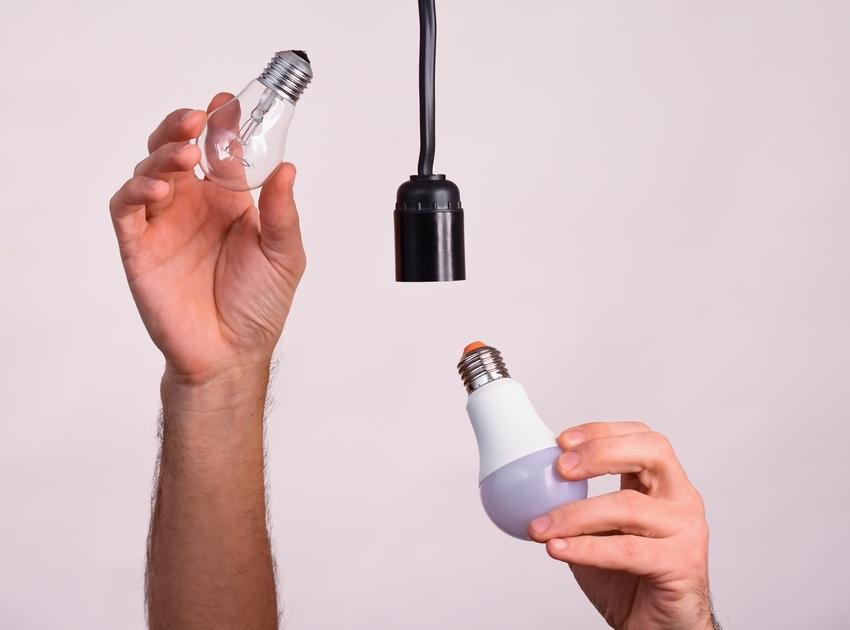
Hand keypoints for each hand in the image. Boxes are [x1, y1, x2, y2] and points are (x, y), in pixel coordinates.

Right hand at [109, 95, 305, 383]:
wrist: (230, 354)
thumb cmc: (259, 306)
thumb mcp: (284, 255)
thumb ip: (281, 213)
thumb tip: (286, 168)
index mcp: (229, 202)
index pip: (219, 152)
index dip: (220, 125)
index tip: (227, 103)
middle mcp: (194, 206)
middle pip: (175, 149)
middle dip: (180, 127)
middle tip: (196, 119)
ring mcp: (164, 224)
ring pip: (149, 170)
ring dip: (161, 154)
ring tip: (182, 155)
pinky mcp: (139, 246)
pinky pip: (127, 207)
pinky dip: (137, 190)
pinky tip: (160, 190)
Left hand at [528, 422, 716, 629]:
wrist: (657, 628)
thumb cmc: (629, 576)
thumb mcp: (599, 530)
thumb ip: (579, 504)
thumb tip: (531, 483)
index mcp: (662, 483)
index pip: (640, 437)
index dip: (602, 432)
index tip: (561, 440)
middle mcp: (680, 499)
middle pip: (652, 452)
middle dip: (601, 452)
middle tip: (561, 467)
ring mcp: (685, 530)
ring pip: (629, 506)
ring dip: (576, 514)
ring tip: (541, 526)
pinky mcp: (681, 564)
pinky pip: (627, 550)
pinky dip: (586, 548)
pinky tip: (558, 549)